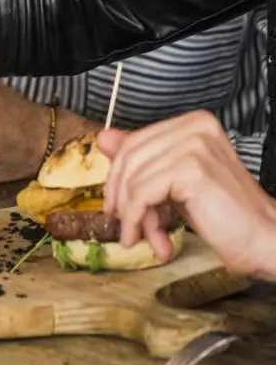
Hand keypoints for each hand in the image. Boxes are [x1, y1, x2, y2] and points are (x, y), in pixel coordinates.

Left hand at [101, 112, 275, 276]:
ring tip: (146, 238)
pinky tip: (155, 240)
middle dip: (121, 198)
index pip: (133, 143)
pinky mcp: (192, 169)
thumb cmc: (223, 214)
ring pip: (133, 180)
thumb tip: (104, 137)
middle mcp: (195, 127)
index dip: (117, 178)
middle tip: (125, 226)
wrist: (263, 239)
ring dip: (134, 217)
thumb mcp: (173, 182)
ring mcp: (194, 145)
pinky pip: (142, 194)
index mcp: (192, 123)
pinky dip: (139, 221)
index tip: (115, 206)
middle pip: (129, 159)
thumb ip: (142, 159)